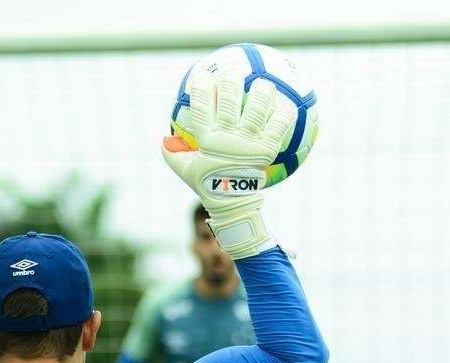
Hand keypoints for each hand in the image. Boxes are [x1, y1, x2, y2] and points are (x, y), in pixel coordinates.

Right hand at [161, 70, 294, 257]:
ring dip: (261, 93)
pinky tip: (285, 103)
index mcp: (208, 142)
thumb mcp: (187, 171)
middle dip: (231, 83)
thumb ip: (173, 155)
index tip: (204, 78)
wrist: (233, 204)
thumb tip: (163, 140)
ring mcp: (250, 144)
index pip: (202, 110)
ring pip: (257, 110)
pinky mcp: (268, 149)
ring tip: (264, 83)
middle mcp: (228, 140)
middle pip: (231, 104)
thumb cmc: (208, 184)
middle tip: (233, 70)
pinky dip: (283, 113)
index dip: (203, 91)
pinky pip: (278, 126)